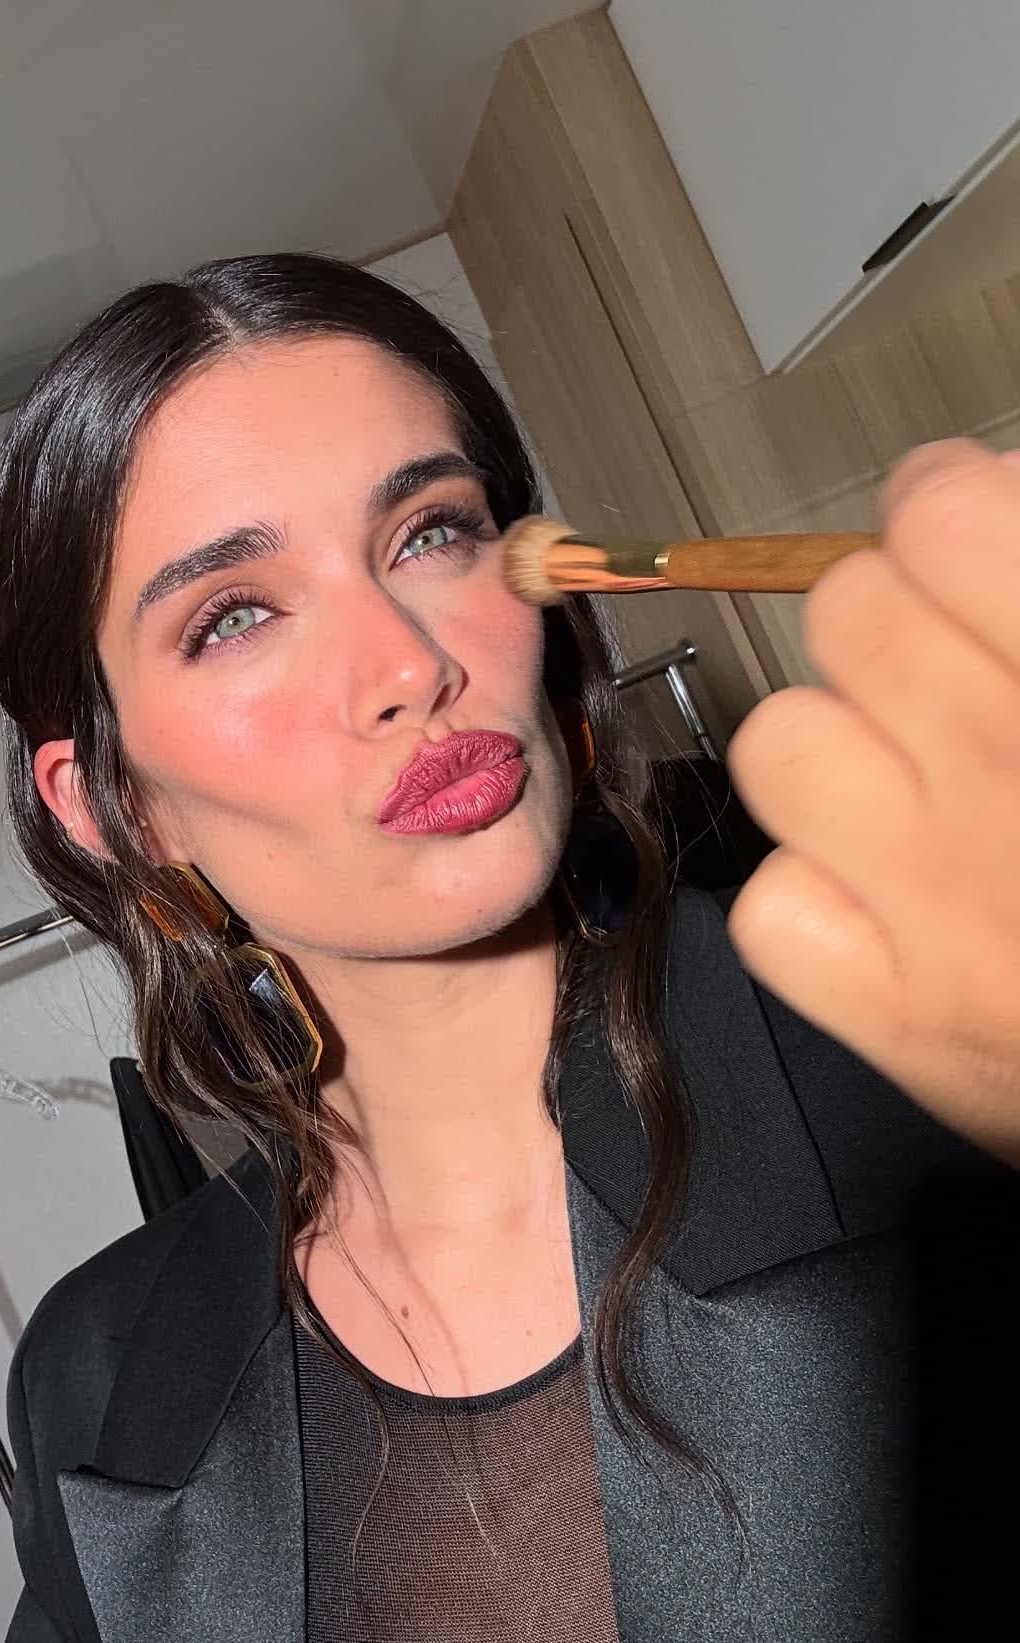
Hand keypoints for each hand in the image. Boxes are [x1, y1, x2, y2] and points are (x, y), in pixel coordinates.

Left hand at [725, 439, 1019, 1168]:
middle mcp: (1013, 776)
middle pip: (849, 616)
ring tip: (912, 772)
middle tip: (946, 646)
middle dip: (895, 612)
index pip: (944, 517)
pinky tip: (893, 895)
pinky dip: (820, 894)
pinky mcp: (903, 1019)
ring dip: (838, 745)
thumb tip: (1003, 493)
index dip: (948, 500)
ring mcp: (944, 907)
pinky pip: (776, 908)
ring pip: (783, 747)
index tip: (963, 514)